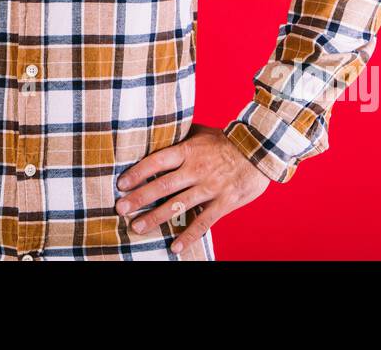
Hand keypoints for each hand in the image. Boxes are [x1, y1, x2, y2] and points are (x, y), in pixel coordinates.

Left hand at [115, 123, 270, 253]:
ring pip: (178, 205)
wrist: (261, 149)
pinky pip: (203, 222)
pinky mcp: (224, 203)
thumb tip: (157, 133)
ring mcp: (210, 187)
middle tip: (120, 208)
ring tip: (137, 228)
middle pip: (162, 185)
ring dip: (156, 218)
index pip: (157, 161)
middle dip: (139, 198)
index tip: (121, 183)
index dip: (137, 172)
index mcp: (188, 151)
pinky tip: (175, 247)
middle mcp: (196, 169)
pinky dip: (188, 235)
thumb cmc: (226, 141)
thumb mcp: (201, 132)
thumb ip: (180, 136)